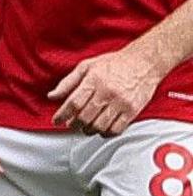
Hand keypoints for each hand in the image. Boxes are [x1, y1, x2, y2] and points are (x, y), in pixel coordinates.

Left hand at [50, 46, 170, 134]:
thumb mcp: (86, 66)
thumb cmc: (114, 63)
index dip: (62, 115)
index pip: (73, 103)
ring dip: (89, 130)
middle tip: (72, 124)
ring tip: (86, 127)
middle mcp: (107, 92)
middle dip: (74, 124)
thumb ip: (68, 82)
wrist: (144, 62)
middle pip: (85, 117)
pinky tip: (102, 130)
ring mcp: (121, 102)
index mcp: (93, 81)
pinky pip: (117, 129)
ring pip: (100, 125)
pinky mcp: (133, 110)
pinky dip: (106, 133)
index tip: (56, 121)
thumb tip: (52, 96)